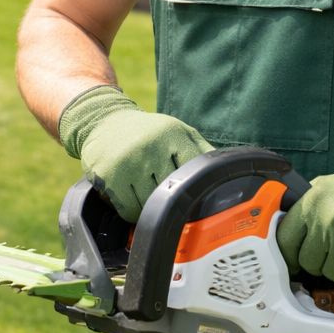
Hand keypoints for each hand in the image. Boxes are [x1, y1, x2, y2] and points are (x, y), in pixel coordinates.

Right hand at [58, 86, 211, 221]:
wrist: (104, 120)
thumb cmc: (147, 131)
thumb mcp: (177, 131)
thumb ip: (201, 150)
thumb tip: (229, 173)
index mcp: (173, 135)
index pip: (195, 174)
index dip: (196, 191)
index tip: (195, 199)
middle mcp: (152, 147)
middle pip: (173, 193)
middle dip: (172, 199)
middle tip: (169, 198)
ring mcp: (129, 162)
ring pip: (151, 206)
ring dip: (152, 208)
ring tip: (148, 194)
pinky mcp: (110, 175)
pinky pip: (129, 211)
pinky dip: (133, 212)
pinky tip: (133, 198)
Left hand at [276, 137, 333, 292]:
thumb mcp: (332, 186)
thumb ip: (309, 208)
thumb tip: (287, 235)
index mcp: (313, 200)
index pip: (285, 240)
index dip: (290, 254)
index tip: (296, 261)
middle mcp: (327, 219)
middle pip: (309, 262)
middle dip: (323, 262)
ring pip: (332, 275)